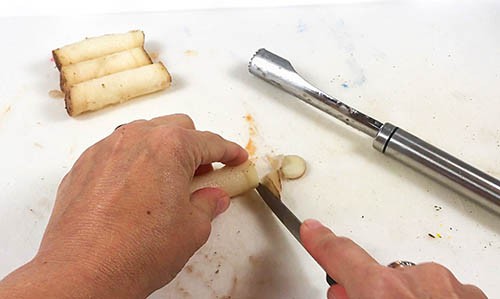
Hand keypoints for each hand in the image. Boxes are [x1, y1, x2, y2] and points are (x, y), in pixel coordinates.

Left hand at [0, 114, 247, 297]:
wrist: (84, 273)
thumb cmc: (137, 251)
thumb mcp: (192, 229)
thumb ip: (208, 204)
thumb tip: (213, 197)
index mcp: (170, 147)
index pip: (210, 141)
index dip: (229, 151)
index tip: (236, 158)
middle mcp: (136, 138)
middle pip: (177, 128)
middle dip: (195, 146)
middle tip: (203, 174)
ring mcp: (106, 149)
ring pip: (145, 135)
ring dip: (163, 150)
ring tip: (168, 181)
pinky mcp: (85, 165)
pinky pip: (117, 151)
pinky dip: (134, 161)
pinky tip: (136, 190)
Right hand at [300, 219, 486, 298]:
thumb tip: (344, 296)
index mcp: (384, 294)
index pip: (341, 254)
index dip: (322, 242)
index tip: (313, 231)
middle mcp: (421, 282)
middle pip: (381, 275)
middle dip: (370, 291)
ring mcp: (452, 289)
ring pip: (416, 285)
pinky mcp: (474, 298)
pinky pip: (444, 293)